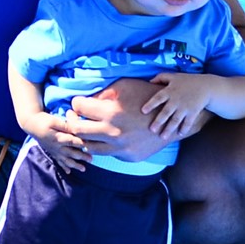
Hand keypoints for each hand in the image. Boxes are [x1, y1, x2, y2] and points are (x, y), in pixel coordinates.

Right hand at [36, 117, 92, 171]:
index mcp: (58, 138)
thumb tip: (77, 129)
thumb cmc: (43, 120)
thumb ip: (65, 126)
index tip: (90, 146)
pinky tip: (69, 172)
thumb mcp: (54, 120)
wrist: (31, 124)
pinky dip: (64, 167)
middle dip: (81, 157)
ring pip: (66, 160)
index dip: (81, 144)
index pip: (72, 141)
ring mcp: (54, 151)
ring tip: (83, 169)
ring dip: (75, 165)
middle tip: (91, 159)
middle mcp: (56, 146)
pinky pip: (58, 161)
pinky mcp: (52, 152)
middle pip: (71, 153)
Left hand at [66, 79, 201, 161]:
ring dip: (84, 137)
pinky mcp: (128, 157)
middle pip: (77, 130)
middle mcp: (113, 133)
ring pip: (89, 147)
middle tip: (74, 117)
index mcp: (111, 112)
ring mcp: (121, 148)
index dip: (76, 103)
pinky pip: (107, 152)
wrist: (172, 119)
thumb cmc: (147, 97)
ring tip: (86, 129)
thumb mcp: (124, 86)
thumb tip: (84, 102)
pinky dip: (103, 145)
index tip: (79, 103)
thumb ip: (102, 94)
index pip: (78, 108)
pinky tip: (105, 137)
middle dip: (72, 121)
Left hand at [142, 72, 218, 138]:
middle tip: (152, 130)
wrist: (206, 86)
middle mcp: (176, 100)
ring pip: (176, 120)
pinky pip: (188, 122)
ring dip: (169, 129)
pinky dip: (185, 128)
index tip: (143, 111)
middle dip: (159, 121)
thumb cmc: (187, 81)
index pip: (158, 98)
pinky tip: (179, 134)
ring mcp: (185, 107)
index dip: (151, 104)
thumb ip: (160, 77)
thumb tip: (149, 82)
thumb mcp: (173, 76)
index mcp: (169, 91)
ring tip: (163, 137)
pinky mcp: (193, 112)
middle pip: (166, 112)